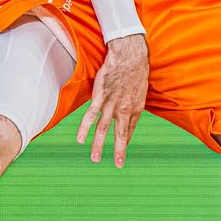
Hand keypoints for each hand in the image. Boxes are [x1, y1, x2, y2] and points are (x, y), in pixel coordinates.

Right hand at [78, 33, 148, 167]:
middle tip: (118, 165)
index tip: (122, 150)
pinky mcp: (100, 97)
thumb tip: (131, 103)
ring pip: (104, 129)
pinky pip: (91, 116)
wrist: (129, 54)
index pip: (130, 128)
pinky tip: (79, 139)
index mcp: (136, 107)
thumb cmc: (136, 67)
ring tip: (95, 159)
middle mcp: (125, 109)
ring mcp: (112, 104)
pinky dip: (84, 128)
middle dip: (118, 151)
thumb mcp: (140, 87)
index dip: (126, 140)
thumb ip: (134, 98)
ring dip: (98, 145)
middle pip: (120, 134)